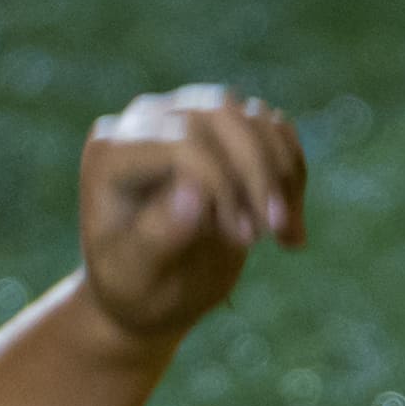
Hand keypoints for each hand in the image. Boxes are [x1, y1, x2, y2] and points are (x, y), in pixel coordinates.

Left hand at [74, 85, 305, 348]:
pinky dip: (292, 175)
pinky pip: (274, 131)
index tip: (244, 240)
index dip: (222, 182)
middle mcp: (147, 124)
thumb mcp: (136, 276)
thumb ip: (156, 236)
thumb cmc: (135, 286)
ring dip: (281, 173)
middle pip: (221, 113)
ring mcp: (189, 120)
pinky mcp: (225, 133)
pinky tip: (290, 226)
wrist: (155, 291)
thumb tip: (193, 193)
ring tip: (284, 233)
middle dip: (257, 173)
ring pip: (253, 117)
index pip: (180, 139)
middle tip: (274, 232)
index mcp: (112, 152)